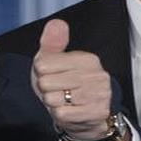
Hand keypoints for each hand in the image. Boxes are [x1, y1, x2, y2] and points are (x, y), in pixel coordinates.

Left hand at [31, 18, 112, 137]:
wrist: (88, 117)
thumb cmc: (68, 86)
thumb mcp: (56, 62)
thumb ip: (53, 43)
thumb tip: (57, 23)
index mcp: (87, 59)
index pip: (43, 65)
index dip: (41, 74)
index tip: (53, 76)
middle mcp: (96, 75)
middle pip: (46, 83)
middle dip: (46, 90)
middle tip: (58, 91)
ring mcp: (98, 94)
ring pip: (53, 99)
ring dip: (53, 103)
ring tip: (64, 101)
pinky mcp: (96, 113)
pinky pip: (62, 114)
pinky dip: (60, 115)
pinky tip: (69, 111)